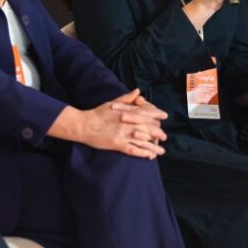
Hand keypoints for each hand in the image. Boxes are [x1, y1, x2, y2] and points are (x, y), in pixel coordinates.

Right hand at [50, 89, 166, 158]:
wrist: (83, 124)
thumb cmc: (97, 113)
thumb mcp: (112, 102)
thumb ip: (127, 98)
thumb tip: (138, 91)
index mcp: (127, 112)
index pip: (147, 112)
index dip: (157, 115)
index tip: (164, 116)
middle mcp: (127, 123)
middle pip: (149, 127)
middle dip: (159, 133)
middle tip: (164, 136)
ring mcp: (123, 134)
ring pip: (144, 141)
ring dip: (154, 146)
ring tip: (161, 151)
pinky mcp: (117, 144)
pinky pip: (134, 150)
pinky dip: (143, 153)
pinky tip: (149, 156)